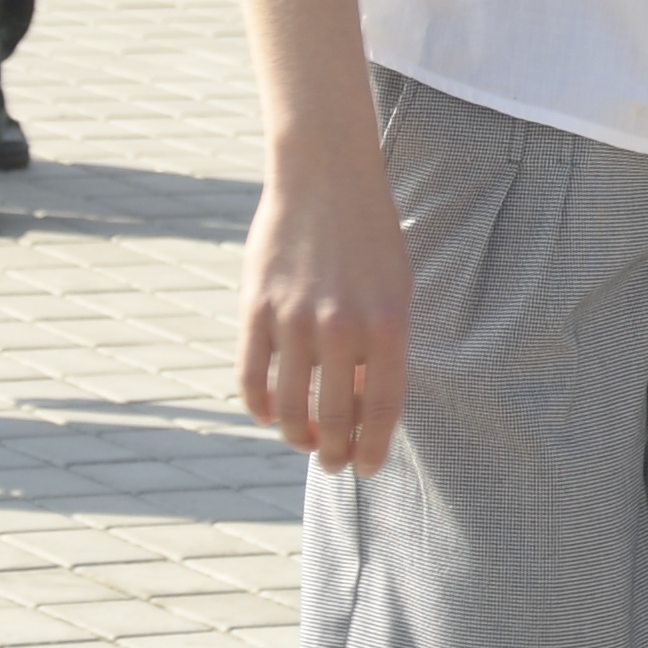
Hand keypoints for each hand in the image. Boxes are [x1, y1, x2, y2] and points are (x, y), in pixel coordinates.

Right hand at [238, 132, 412, 472]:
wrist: (326, 178)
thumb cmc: (371, 236)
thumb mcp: (395, 288)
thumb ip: (382, 346)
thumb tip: (363, 407)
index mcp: (388, 322)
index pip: (382, 407)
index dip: (374, 447)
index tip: (368, 469)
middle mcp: (341, 326)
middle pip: (334, 416)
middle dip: (334, 452)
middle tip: (333, 465)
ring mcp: (294, 320)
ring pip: (288, 407)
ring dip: (297, 436)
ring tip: (306, 442)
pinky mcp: (255, 311)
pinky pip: (252, 380)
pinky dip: (259, 409)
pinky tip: (270, 416)